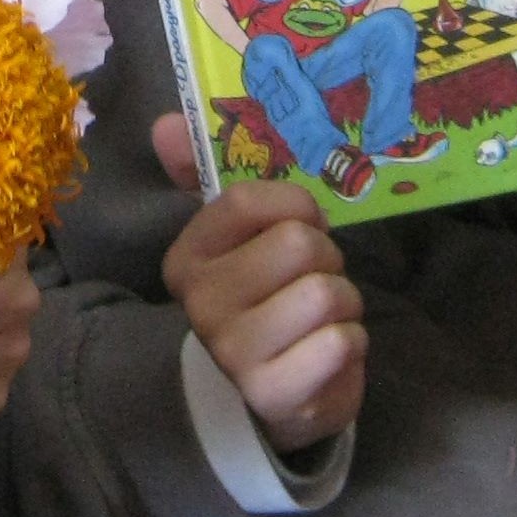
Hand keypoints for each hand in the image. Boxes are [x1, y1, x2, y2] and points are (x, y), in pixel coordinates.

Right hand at [153, 113, 363, 449]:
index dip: (294, 206)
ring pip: (325, 292)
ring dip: (343, 302)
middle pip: (298, 244)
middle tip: (313, 279)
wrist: (270, 394)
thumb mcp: (235, 238)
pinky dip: (350, 342)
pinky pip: (340, 342)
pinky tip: (327, 352)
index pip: (246, 201)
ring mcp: (234, 353)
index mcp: (187, 258)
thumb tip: (166, 122)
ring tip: (322, 318)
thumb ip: (200, 174)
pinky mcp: (274, 393)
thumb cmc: (262, 299)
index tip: (302, 225)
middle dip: (327, 258)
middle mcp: (201, 304)